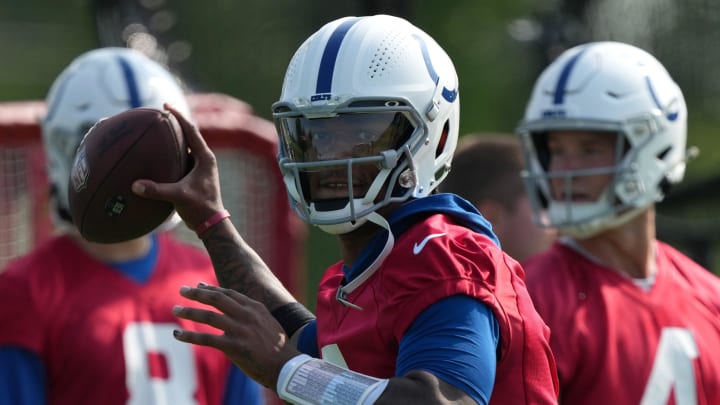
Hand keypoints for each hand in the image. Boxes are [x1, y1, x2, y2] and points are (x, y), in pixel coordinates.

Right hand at [131, 103, 224, 228]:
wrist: (211, 223)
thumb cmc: (200, 207)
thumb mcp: (178, 196)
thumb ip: (157, 190)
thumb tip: (135, 186)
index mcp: (205, 158)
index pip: (192, 130)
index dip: (179, 116)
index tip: (166, 106)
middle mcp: (204, 159)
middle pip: (189, 136)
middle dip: (175, 125)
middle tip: (159, 116)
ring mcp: (200, 168)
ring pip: (186, 148)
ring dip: (173, 140)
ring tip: (156, 132)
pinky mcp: (195, 176)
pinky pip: (182, 160)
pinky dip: (171, 155)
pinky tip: (157, 156)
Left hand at [172, 283, 298, 388]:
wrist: (286, 366)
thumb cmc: (278, 348)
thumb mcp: (268, 323)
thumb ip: (254, 316)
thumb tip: (240, 312)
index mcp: (255, 308)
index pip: (229, 293)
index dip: (212, 289)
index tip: (199, 286)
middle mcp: (247, 315)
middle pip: (216, 299)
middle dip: (197, 293)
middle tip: (182, 290)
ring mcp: (240, 330)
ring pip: (209, 316)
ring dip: (189, 311)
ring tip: (176, 309)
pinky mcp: (234, 346)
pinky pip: (207, 338)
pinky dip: (190, 335)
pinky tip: (178, 334)